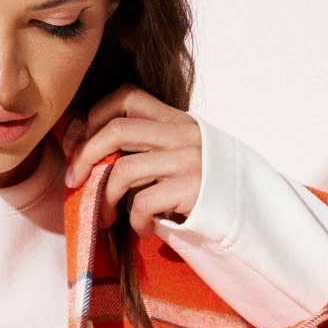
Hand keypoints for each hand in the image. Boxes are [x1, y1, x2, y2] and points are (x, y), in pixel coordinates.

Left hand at [64, 86, 201, 233]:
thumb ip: (147, 149)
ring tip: (108, 217)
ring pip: (123, 171)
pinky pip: (142, 203)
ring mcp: (188, 161)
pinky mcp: (192, 190)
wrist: (253, 214)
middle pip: (116, 130)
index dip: (95, 116)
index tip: (79, 144)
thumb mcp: (179, 157)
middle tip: (75, 180)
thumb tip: (90, 155)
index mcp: (177, 121)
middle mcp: (182, 135)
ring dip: (104, 199)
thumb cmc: (207, 190)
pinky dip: (134, 221)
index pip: (127, 97)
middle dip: (85, 155)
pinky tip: (144, 230)